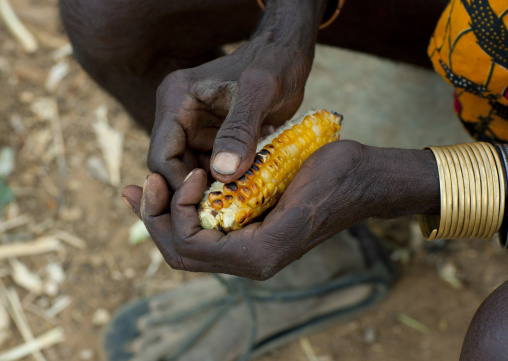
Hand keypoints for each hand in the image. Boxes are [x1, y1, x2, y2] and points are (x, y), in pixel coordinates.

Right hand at [147, 39, 310, 192]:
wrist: (288, 56)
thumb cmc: (274, 64)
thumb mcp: (259, 92)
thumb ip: (240, 130)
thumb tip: (222, 173)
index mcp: (176, 102)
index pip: (161, 156)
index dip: (178, 184)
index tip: (208, 201)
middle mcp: (180, 119)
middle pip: (174, 170)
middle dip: (195, 192)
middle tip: (224, 211)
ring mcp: (198, 130)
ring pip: (194, 174)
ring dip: (214, 190)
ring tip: (239, 203)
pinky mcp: (216, 140)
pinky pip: (214, 170)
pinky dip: (228, 182)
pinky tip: (248, 189)